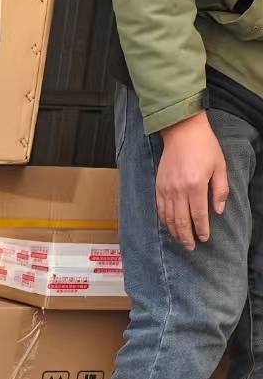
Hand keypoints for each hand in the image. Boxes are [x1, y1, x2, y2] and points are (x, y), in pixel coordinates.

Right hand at [156, 111, 228, 249]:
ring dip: (175, 232)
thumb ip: (220, 190)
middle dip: (187, 236)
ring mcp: (167, 189)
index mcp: (196, 186)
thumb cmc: (204, 147)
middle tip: (191, 246)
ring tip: (181, 241)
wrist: (182, 132)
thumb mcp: (219, 166)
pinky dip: (165, 221)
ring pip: (170, 218)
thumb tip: (218, 211)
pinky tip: (170, 227)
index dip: (202, 230)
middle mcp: (179, 190)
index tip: (204, 239)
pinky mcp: (159, 187)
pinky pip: (161, 209)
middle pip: (182, 221)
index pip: (199, 215)